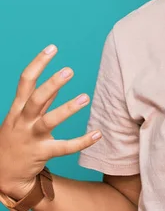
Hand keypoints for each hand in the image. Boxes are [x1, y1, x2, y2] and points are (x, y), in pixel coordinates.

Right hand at [0, 45, 101, 199]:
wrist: (1, 174)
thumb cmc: (16, 138)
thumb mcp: (22, 116)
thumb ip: (41, 100)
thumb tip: (56, 83)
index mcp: (18, 108)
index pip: (26, 81)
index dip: (38, 63)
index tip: (53, 48)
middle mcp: (22, 121)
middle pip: (36, 99)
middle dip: (51, 84)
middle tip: (69, 70)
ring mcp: (31, 138)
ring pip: (48, 121)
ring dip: (67, 109)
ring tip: (85, 97)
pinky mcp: (41, 153)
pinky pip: (63, 148)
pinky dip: (81, 142)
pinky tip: (97, 134)